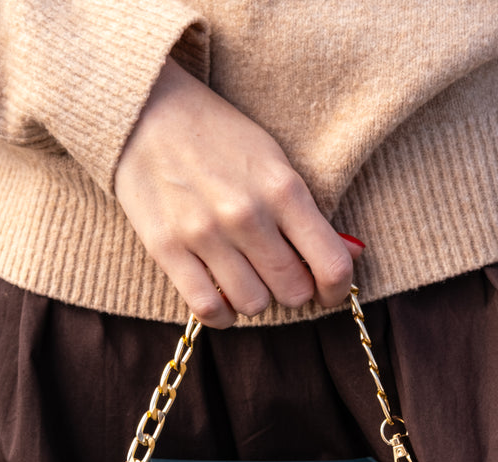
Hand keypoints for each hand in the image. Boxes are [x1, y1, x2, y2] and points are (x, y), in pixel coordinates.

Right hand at [114, 57, 362, 327]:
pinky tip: (223, 299)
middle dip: (292, 290)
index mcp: (282, 188)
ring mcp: (205, 234)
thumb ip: (306, 212)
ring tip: (246, 279)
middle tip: (280, 276)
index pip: (330, 264)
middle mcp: (247, 215)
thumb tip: (351, 253)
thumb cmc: (217, 137)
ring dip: (256, 299)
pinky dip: (222, 314)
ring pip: (253, 305)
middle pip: (292, 291)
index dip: (336, 288)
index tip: (328, 291)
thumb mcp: (272, 160)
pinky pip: (208, 309)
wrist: (146, 111)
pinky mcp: (168, 250)